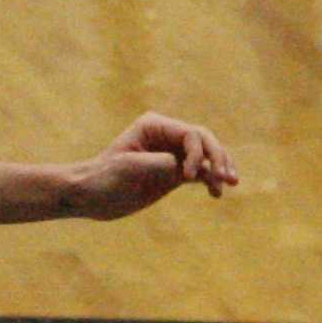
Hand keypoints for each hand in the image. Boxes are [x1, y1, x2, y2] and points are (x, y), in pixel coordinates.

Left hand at [73, 113, 237, 219]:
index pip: (190, 133)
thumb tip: (188, 169)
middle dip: (218, 157)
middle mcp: (167, 136)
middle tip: (226, 178)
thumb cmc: (103, 178)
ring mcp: (173, 155)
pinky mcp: (175, 173)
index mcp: (154, 125)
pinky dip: (211, 181)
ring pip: (207, 156)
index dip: (197, 153)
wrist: (90, 197)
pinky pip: (201, 173)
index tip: (188, 176)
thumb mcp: (128, 169)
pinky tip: (217, 194)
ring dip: (221, 168)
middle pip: (204, 140)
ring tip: (231, 183)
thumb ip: (159, 164)